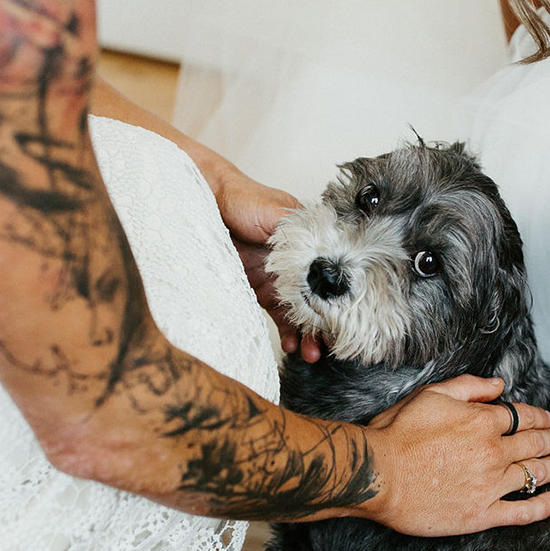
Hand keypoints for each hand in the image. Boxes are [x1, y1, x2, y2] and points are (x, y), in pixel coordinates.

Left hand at [211, 159, 322, 360]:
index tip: (346, 318)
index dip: (340, 297)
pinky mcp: (260, 289)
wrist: (204, 201)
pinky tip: (293, 346)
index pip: (331, 273)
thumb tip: (324, 251)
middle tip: (333, 343)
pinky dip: (287, 332)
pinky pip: (278, 315)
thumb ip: (299, 230)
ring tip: (313, 352)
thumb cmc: (242, 198)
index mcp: (309, 240)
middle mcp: (298, 261)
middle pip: (319, 296)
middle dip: (327, 322)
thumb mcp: (275, 211)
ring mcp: (279, 277)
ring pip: (300, 310)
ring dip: (308, 333)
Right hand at [361, 375, 549, 535]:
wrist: (378, 474)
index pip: (524, 416)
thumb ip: (469, 387)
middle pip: (536, 444)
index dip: (541, 417)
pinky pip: (523, 511)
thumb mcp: (432, 395)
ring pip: (537, 474)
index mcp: (483, 421)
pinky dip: (544, 506)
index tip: (548, 420)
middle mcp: (493, 452)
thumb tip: (499, 385)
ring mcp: (490, 485)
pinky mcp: (482, 513)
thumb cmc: (398, 433)